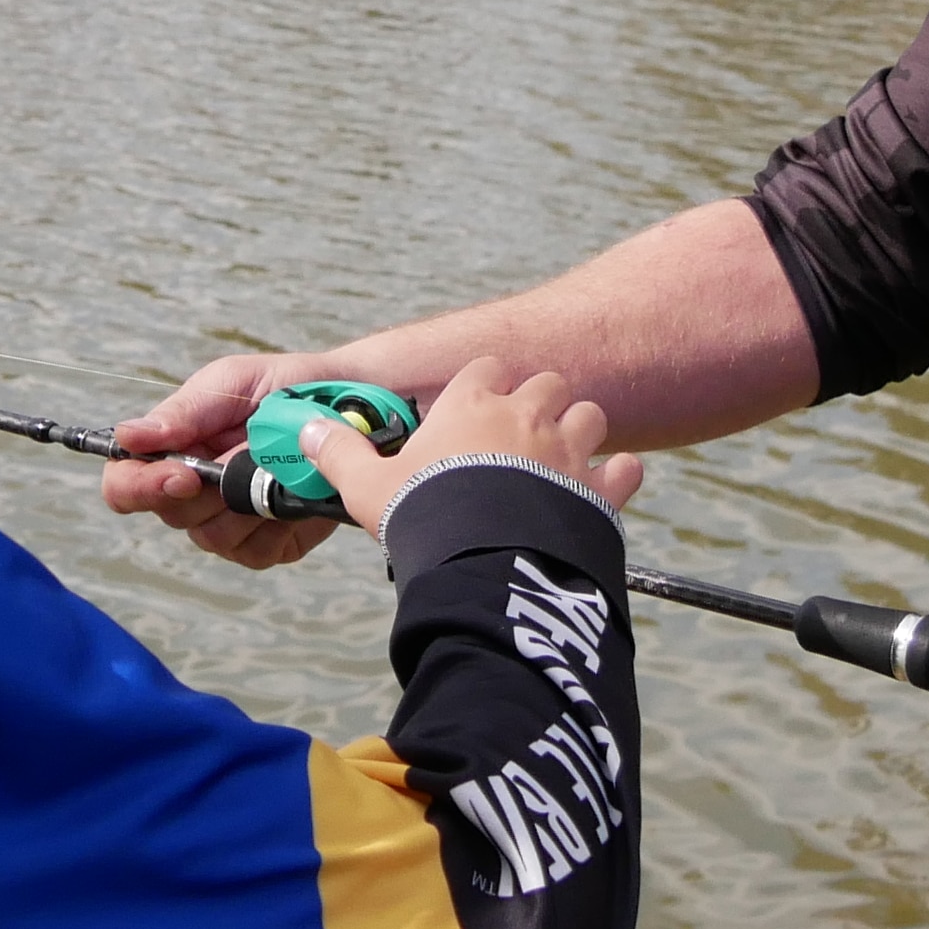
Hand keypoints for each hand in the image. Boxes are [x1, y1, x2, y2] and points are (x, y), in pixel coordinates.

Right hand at [105, 350, 373, 570]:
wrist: (352, 406)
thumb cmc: (285, 387)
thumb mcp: (231, 384)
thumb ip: (182, 413)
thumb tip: (128, 435)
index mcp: (173, 450)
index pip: (125, 486)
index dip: (140, 487)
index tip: (181, 475)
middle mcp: (193, 494)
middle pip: (172, 516)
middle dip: (209, 489)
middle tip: (248, 458)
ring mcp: (232, 524)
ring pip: (214, 538)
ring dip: (247, 504)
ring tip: (278, 467)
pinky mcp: (270, 545)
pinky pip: (257, 553)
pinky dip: (277, 525)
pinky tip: (294, 495)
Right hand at [304, 356, 641, 535]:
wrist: (484, 560)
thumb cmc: (422, 516)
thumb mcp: (366, 486)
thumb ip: (338, 454)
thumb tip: (304, 431)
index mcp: (471, 403)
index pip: (486, 368)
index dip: (483, 384)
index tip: (474, 405)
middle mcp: (525, 414)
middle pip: (547, 383)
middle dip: (540, 401)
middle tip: (521, 434)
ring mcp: (569, 448)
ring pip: (590, 416)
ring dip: (581, 431)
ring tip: (564, 457)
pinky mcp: (599, 489)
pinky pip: (624, 469)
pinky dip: (618, 476)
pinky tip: (606, 489)